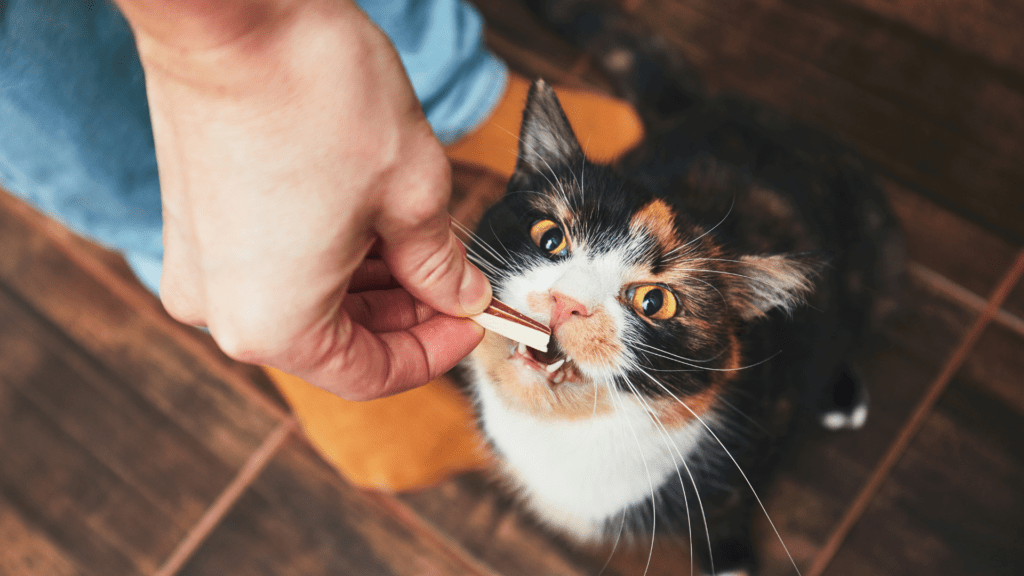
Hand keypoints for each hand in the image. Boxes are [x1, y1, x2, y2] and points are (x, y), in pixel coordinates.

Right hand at [114, 0, 490, 399]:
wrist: (230, 12)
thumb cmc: (318, 96)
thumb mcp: (412, 193)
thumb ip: (441, 265)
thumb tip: (460, 295)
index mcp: (274, 325)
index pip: (372, 374)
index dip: (435, 351)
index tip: (476, 319)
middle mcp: (222, 311)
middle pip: (335, 341)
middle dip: (406, 314)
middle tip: (459, 280)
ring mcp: (199, 266)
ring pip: (306, 303)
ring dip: (371, 284)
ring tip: (423, 243)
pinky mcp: (193, 225)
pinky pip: (273, 267)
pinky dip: (329, 258)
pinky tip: (372, 224)